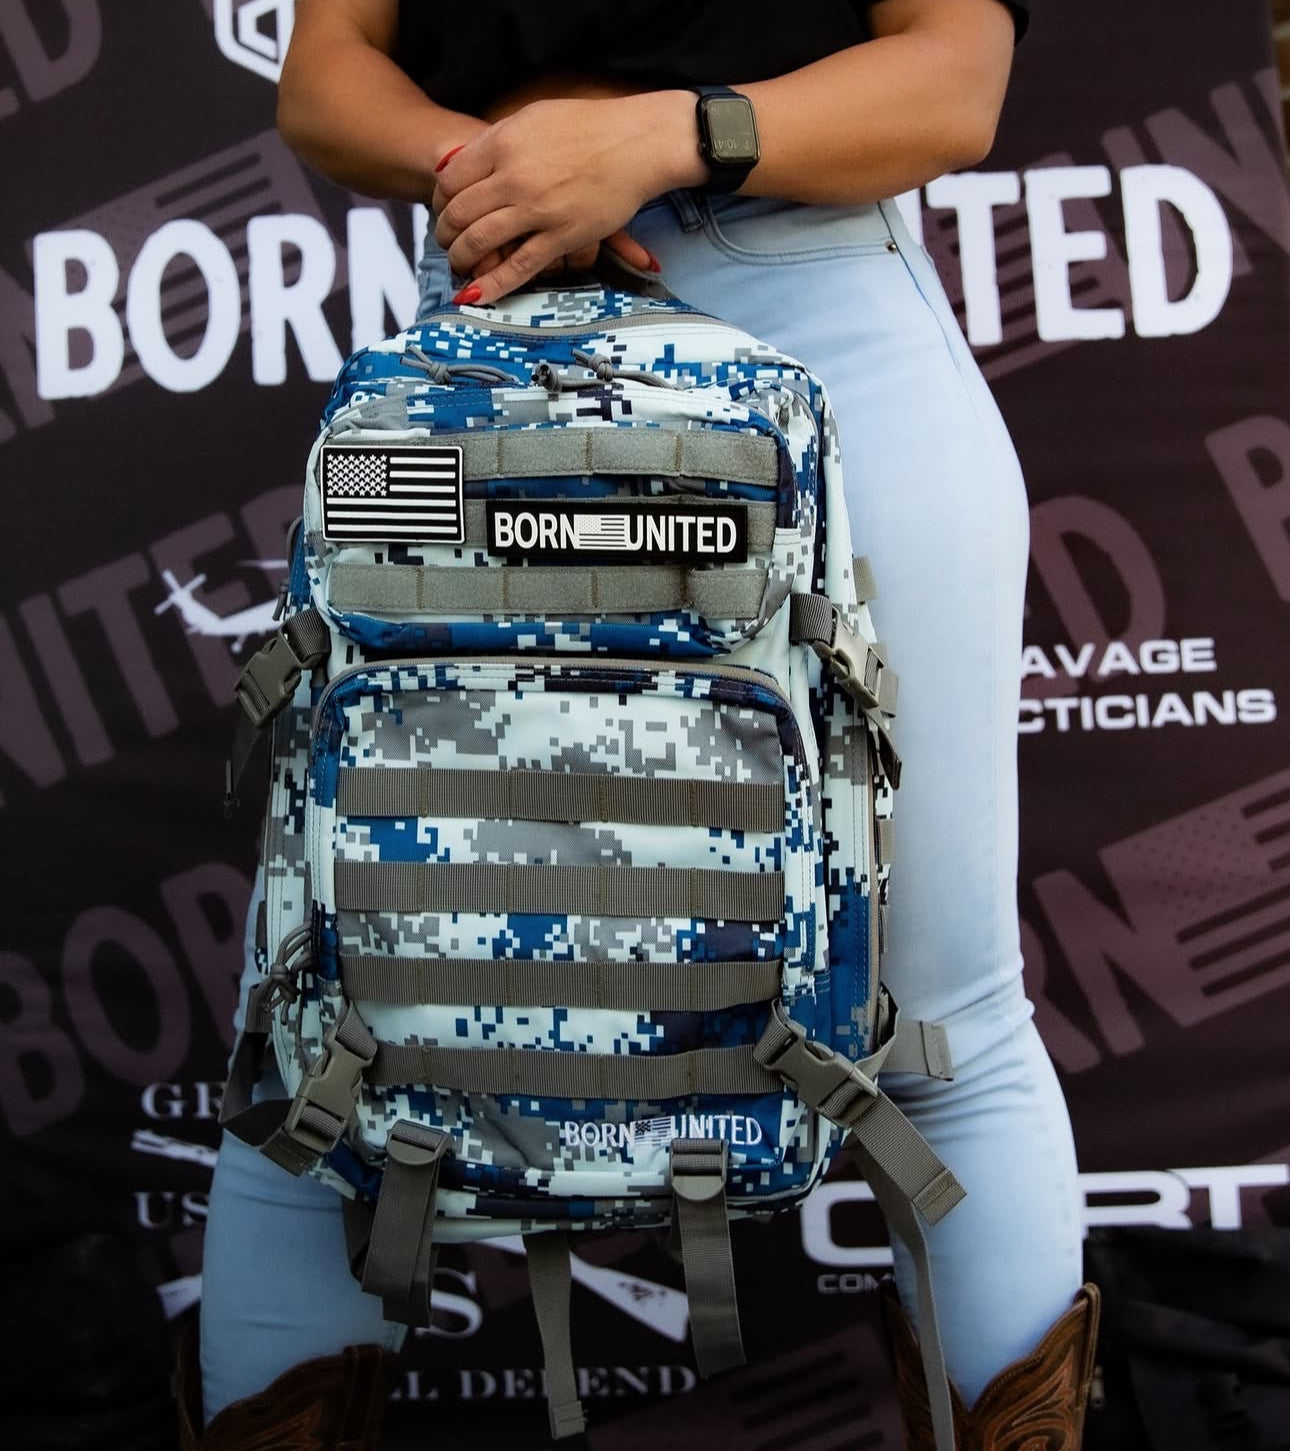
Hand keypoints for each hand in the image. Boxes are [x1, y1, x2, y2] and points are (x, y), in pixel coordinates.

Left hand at [430, 94, 689, 300]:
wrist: (635, 142)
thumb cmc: (587, 125)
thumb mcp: (532, 119)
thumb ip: (494, 140)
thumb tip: (456, 161)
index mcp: (502, 144)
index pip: (449, 180)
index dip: (439, 201)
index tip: (442, 211)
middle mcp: (513, 177)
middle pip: (458, 214)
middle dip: (444, 233)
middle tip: (446, 242)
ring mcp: (536, 209)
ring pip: (480, 242)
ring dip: (462, 259)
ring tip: (459, 265)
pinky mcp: (561, 237)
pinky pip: (519, 267)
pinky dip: (492, 285)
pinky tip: (474, 296)